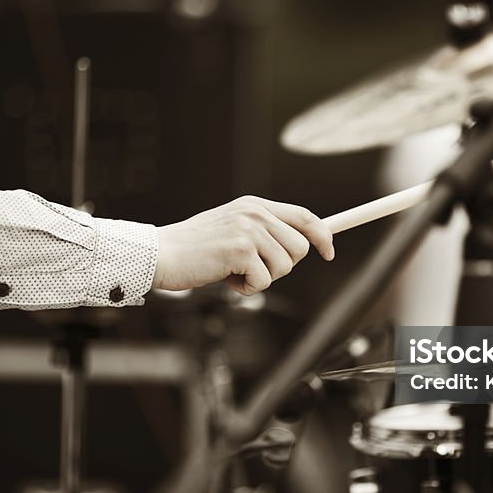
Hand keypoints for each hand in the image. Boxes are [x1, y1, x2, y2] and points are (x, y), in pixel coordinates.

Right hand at [154, 196, 334, 294]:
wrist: (162, 255)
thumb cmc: (195, 249)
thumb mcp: (233, 229)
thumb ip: (263, 232)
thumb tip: (303, 245)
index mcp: (254, 205)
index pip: (304, 216)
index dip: (323, 235)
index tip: (329, 252)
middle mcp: (255, 212)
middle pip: (300, 247)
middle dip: (282, 266)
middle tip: (252, 268)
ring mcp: (249, 230)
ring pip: (285, 266)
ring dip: (262, 278)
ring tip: (234, 272)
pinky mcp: (241, 250)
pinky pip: (265, 281)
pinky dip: (247, 288)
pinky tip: (226, 278)